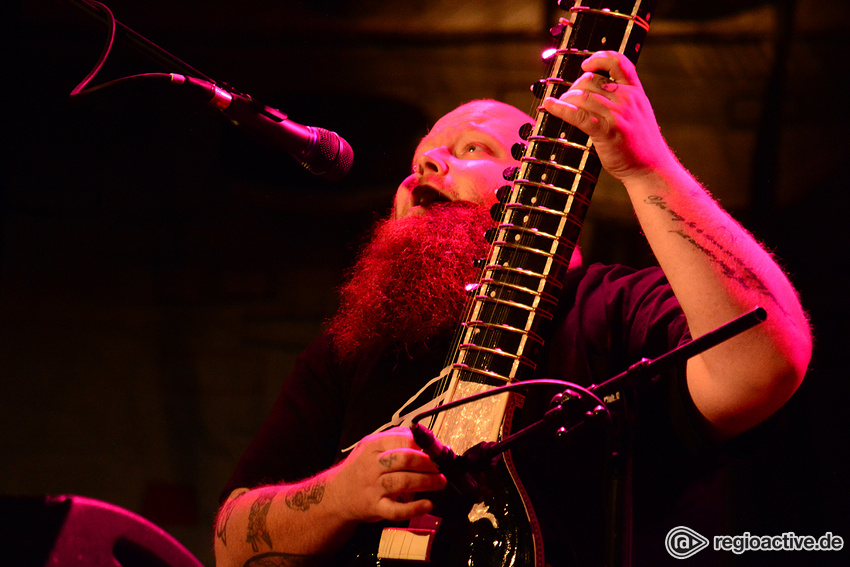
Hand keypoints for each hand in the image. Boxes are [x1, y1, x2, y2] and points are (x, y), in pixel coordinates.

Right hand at [332, 427, 446, 522]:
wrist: (337, 494)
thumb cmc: (361, 467)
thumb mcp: (371, 445)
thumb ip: (395, 437)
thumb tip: (423, 435)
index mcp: (373, 446)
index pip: (403, 440)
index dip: (424, 445)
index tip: (436, 450)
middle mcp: (372, 465)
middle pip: (405, 459)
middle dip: (428, 462)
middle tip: (441, 467)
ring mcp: (373, 487)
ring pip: (403, 482)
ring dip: (427, 481)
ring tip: (440, 482)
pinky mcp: (375, 507)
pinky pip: (396, 510)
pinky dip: (414, 508)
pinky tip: (428, 504)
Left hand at [542, 51, 675, 182]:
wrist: (651, 168)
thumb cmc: (640, 144)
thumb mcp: (638, 113)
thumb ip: (621, 99)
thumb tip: (591, 90)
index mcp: (635, 91)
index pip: (618, 62)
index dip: (599, 58)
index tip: (586, 65)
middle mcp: (627, 99)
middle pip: (591, 80)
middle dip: (574, 87)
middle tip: (568, 99)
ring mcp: (617, 115)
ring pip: (582, 96)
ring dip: (565, 99)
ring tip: (559, 105)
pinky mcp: (607, 132)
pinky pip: (578, 115)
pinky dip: (560, 109)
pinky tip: (550, 106)